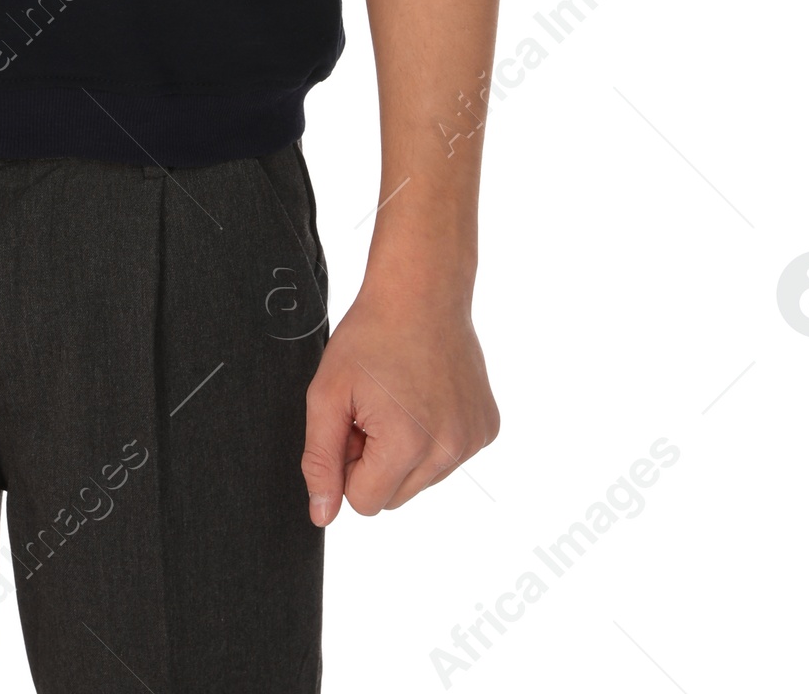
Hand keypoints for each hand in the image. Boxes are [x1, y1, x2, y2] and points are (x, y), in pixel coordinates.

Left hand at [301, 283, 498, 522]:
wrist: (421, 290)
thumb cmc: (369, 337)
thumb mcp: (327, 394)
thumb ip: (320, 460)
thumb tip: (323, 516)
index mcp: (408, 444)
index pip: (364, 503)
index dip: (348, 464)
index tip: (351, 423)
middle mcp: (449, 450)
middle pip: (394, 496)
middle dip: (375, 462)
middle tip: (371, 408)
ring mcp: (473, 440)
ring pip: (421, 480)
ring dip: (403, 452)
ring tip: (397, 398)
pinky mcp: (487, 428)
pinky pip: (448, 458)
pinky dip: (432, 437)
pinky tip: (425, 395)